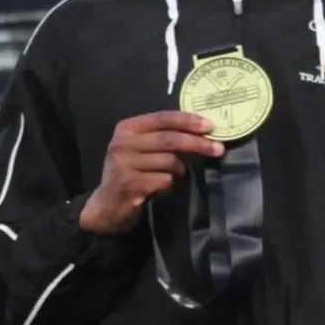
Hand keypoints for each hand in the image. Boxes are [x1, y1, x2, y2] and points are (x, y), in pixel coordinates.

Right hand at [79, 111, 223, 234]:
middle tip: (218, 149)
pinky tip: (161, 188)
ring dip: (179, 170)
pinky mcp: (129, 185)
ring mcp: (124, 164)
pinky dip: (170, 184)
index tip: (210, 126)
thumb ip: (162, 137)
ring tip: (173, 176)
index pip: (163, 118)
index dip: (188, 120)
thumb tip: (200, 130)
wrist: (106, 206)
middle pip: (169, 139)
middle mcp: (122, 143)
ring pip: (169, 161)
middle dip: (197, 143)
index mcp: (127, 128)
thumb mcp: (140, 149)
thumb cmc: (130, 173)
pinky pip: (164, 180)